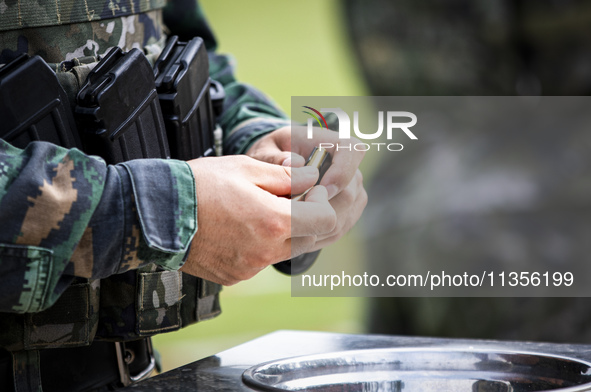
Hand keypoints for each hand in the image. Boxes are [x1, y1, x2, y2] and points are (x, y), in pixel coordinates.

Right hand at [180, 155, 335, 284]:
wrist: (156, 213)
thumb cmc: (200, 185)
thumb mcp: (247, 168)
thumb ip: (288, 176)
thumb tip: (314, 177)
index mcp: (274, 223)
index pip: (325, 220)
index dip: (321, 202)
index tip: (310, 190)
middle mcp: (265, 252)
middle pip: (308, 239)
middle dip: (305, 218)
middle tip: (283, 199)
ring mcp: (249, 268)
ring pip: (284, 252)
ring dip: (282, 233)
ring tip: (256, 211)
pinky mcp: (233, 277)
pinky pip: (259, 262)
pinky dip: (259, 246)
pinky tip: (238, 229)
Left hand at [247, 126, 367, 250]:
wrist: (277, 168)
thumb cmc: (272, 156)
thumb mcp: (266, 151)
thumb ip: (275, 158)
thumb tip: (294, 164)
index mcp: (331, 144)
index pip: (352, 151)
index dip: (341, 173)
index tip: (319, 189)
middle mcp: (348, 167)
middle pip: (349, 193)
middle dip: (319, 208)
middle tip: (290, 213)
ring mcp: (352, 191)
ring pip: (344, 216)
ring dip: (315, 225)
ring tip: (288, 222)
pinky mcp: (348, 211)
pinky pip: (339, 229)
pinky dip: (316, 234)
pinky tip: (296, 231)